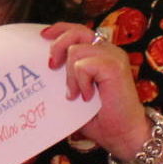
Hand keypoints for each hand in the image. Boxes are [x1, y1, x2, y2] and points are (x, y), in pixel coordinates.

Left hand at [41, 22, 146, 158]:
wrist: (123, 134)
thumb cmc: (99, 117)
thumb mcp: (75, 92)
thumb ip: (63, 77)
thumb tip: (39, 69)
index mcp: (100, 54)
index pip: (77, 30)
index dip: (59, 29)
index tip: (42, 36)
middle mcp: (108, 51)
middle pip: (76, 31)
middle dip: (57, 46)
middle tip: (52, 67)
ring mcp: (113, 57)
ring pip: (76, 51)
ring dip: (70, 76)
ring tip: (76, 94)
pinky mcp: (115, 66)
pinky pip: (83, 65)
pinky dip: (80, 82)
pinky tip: (88, 96)